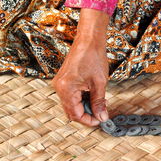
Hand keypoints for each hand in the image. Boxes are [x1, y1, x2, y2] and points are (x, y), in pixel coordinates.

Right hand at [52, 8, 110, 125]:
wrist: (89, 39)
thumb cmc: (93, 57)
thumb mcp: (99, 83)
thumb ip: (99, 103)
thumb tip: (101, 117)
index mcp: (66, 89)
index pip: (75, 114)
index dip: (88, 120)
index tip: (100, 120)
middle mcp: (59, 87)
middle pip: (71, 111)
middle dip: (86, 115)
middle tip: (100, 113)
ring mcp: (60, 83)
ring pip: (71, 104)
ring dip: (84, 107)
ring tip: (98, 103)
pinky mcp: (63, 80)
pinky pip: (70, 96)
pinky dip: (80, 99)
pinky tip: (91, 96)